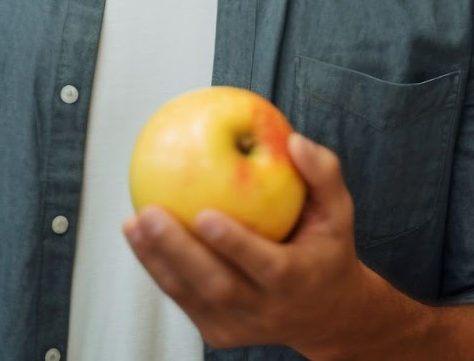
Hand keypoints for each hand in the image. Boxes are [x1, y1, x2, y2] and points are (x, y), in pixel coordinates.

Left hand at [123, 133, 372, 353]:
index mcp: (298, 280)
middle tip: (149, 212)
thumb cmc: (327, 248)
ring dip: (157, 260)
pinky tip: (138, 236)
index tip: (205, 214)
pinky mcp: (218, 332)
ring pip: (191, 297)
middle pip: (218, 287)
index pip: (266, 267)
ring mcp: (239, 326)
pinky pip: (182, 299)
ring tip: (133, 223)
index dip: (234, 244)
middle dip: (179, 251)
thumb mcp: (339, 211)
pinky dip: (157, 268)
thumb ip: (322, 174)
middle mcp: (267, 309)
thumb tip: (294, 141)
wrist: (326, 314)